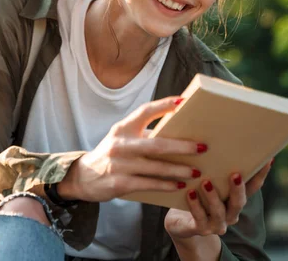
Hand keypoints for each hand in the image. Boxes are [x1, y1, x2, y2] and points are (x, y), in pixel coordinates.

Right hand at [58, 97, 206, 202]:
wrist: (85, 176)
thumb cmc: (112, 154)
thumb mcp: (122, 138)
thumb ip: (144, 134)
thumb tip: (178, 133)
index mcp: (123, 128)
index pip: (145, 111)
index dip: (164, 105)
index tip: (183, 101)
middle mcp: (120, 144)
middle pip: (157, 144)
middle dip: (183, 146)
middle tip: (203, 147)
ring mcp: (119, 164)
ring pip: (156, 168)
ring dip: (179, 170)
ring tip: (196, 171)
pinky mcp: (120, 183)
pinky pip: (149, 184)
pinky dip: (166, 185)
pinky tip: (179, 185)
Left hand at [164, 159, 273, 239]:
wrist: (180, 223)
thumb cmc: (195, 196)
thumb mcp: (206, 181)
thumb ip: (214, 168)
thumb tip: (214, 141)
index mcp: (235, 200)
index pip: (252, 188)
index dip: (260, 175)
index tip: (267, 160)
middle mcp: (230, 214)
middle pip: (239, 202)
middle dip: (238, 188)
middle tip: (235, 174)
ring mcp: (217, 223)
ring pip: (219, 211)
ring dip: (214, 197)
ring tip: (206, 182)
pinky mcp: (201, 229)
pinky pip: (199, 217)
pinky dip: (195, 205)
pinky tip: (190, 193)